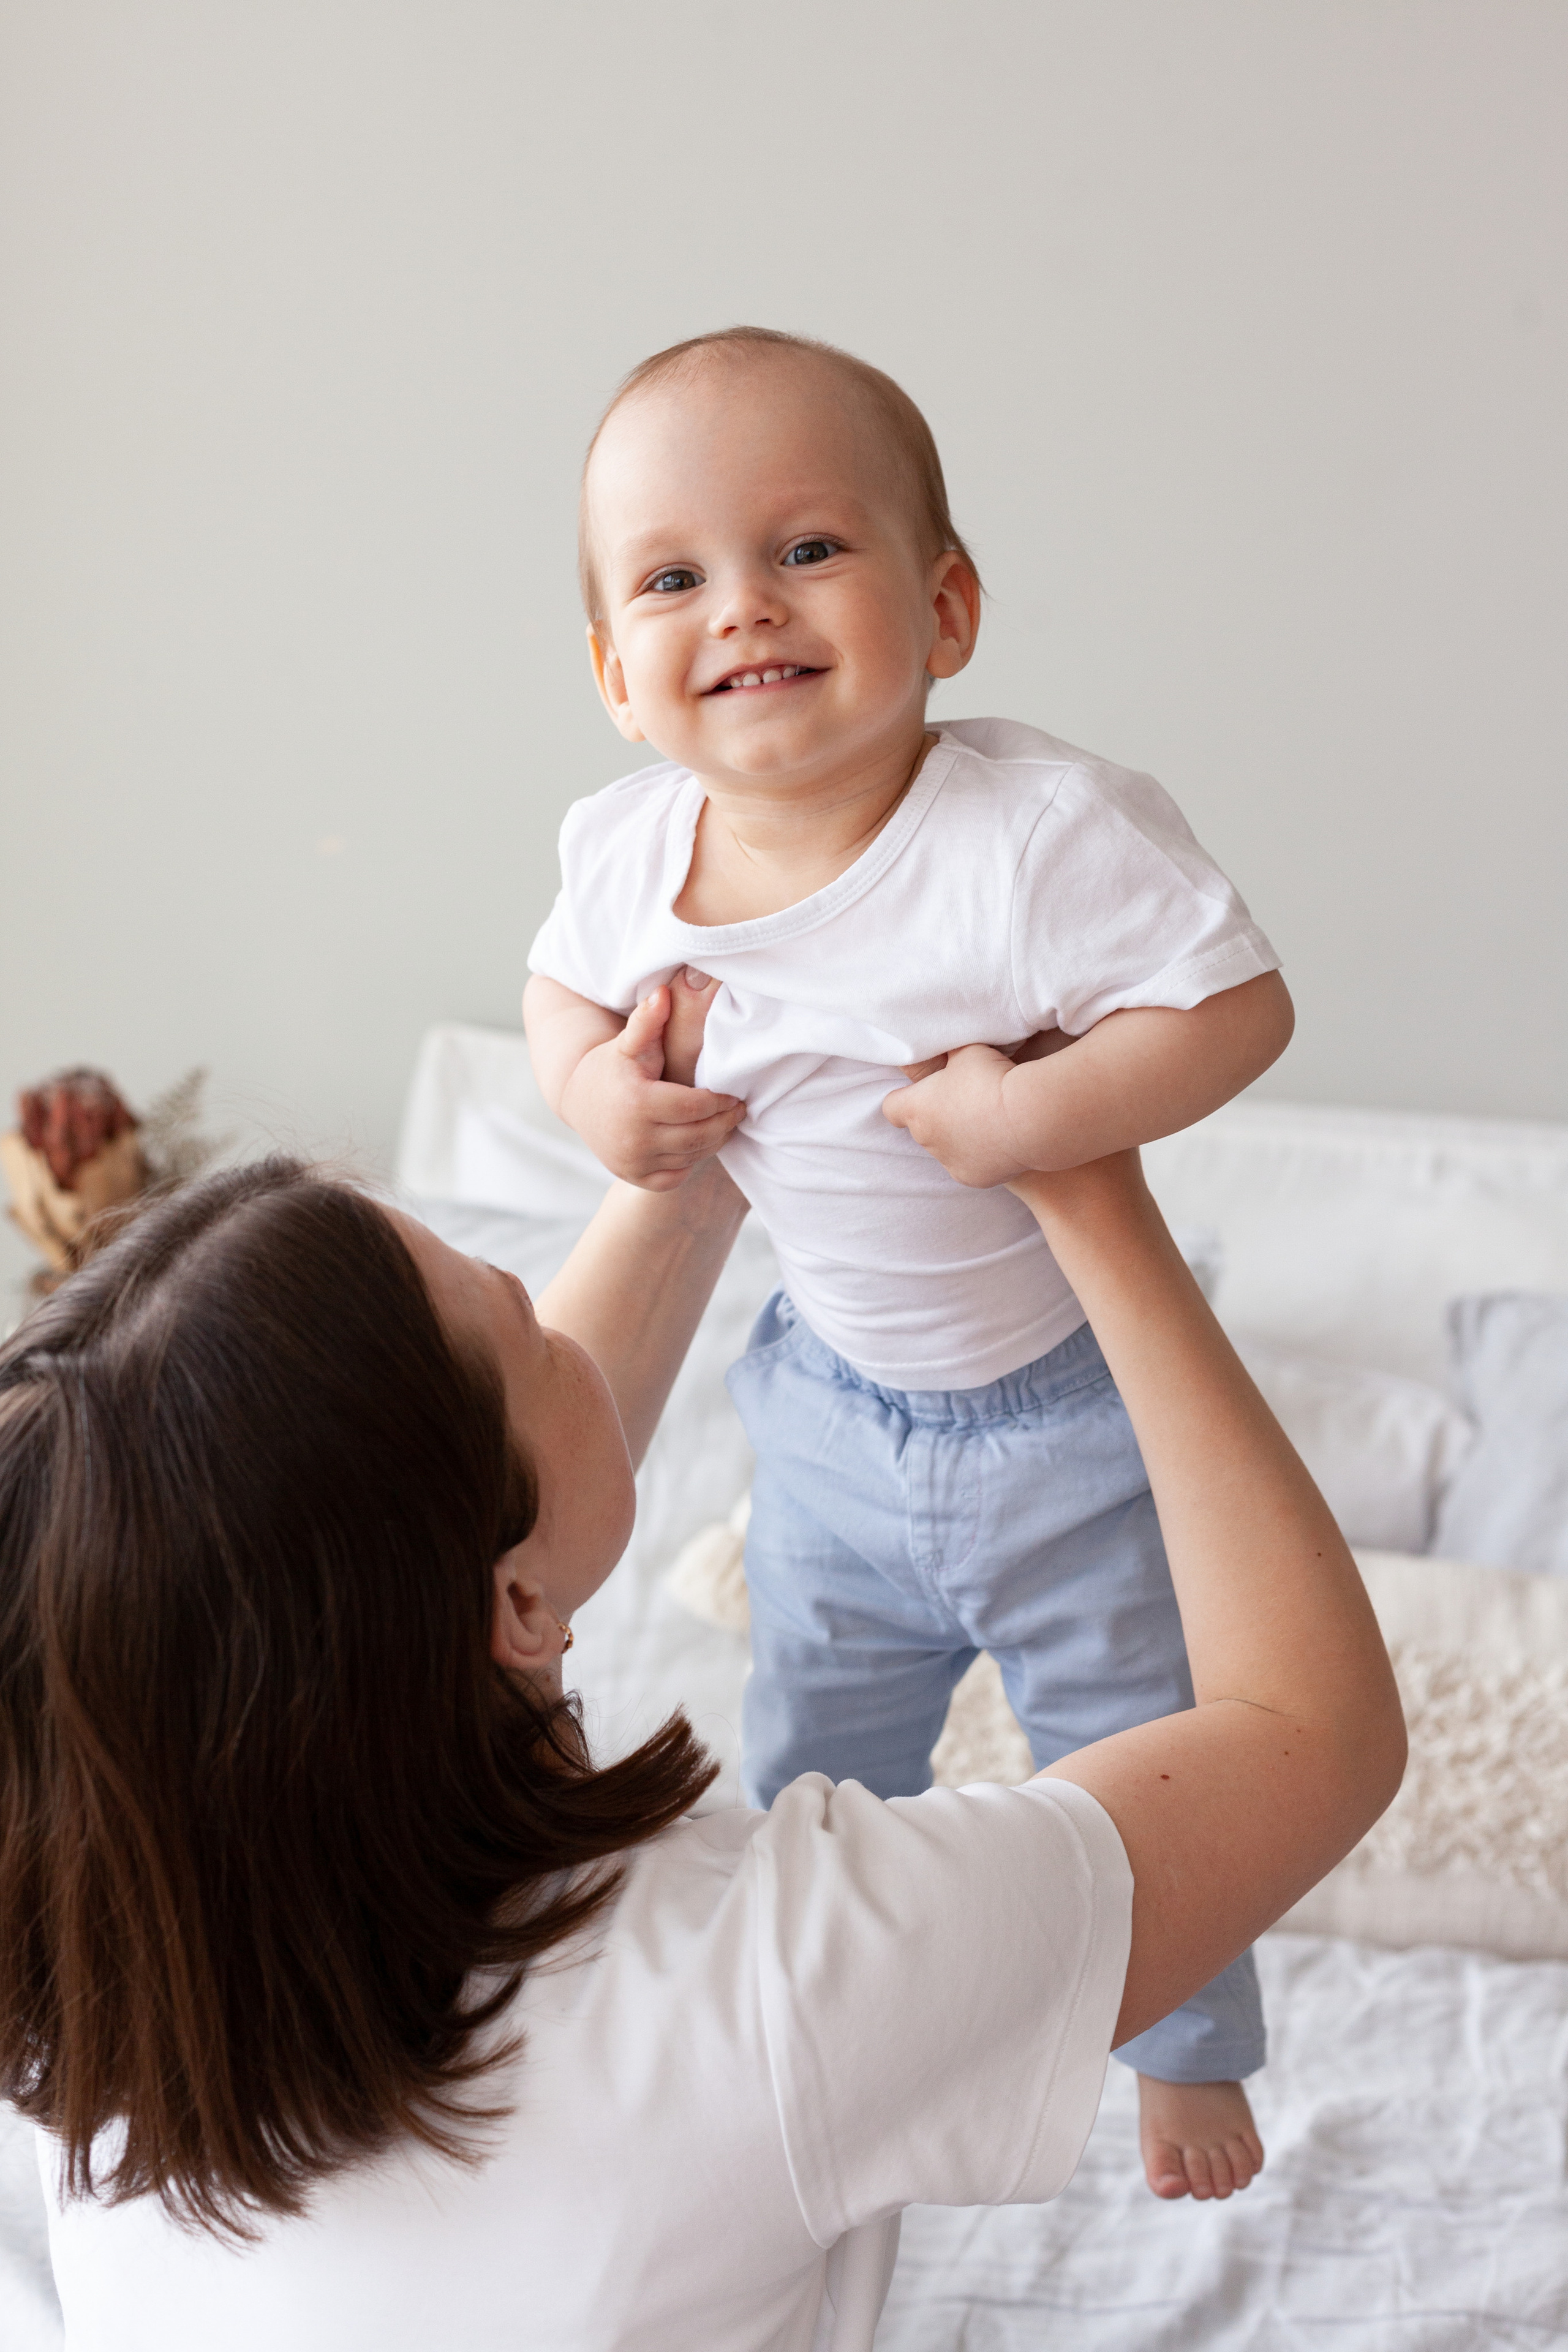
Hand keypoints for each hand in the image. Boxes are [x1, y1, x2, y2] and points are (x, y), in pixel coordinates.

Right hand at [561, 977, 741, 1192]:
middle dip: (723, 1124)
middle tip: (737, 1111)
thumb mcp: (628, 1043)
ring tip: (723, 1124)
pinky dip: (691, 1161)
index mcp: (637, 1103)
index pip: (695, 1107)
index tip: (735, 1096)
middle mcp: (633, 1138)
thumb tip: (662, 993)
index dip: (721, 1102)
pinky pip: (676, 1176)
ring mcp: (632, 1162)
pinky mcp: (633, 1178)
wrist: (578, 1100)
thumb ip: (647, 1020)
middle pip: (698, 1136)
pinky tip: (698, 1143)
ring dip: (712, 1142)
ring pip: (690, 1157)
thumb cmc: (612, 1067)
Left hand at [881, 1042, 1029, 1187]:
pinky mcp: (972, 1178)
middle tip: (966, 1101)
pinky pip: (970, 1166)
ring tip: (987, 1121)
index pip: (892, 1107)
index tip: (921, 1093)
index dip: (905, 1099)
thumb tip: (944, 1049)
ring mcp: (949, 1162)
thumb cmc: (991, 1078)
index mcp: (917, 1108)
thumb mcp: (965, 1051)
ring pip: (946, 1149)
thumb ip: (948, 1054)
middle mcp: (926, 1139)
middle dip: (938, 1117)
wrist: (1027, 1116)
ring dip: (959, 1137)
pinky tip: (999, 1141)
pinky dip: (980, 1156)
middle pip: (922, 1128)